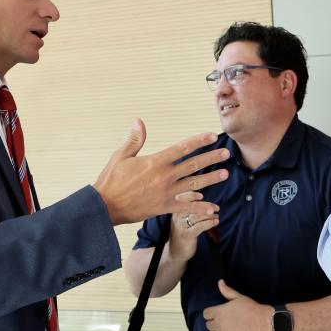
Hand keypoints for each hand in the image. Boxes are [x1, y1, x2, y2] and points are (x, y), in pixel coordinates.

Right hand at [93, 120, 228, 224]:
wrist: (105, 207)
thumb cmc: (111, 180)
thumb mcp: (121, 156)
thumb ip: (135, 140)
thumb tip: (139, 122)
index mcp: (155, 162)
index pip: (182, 148)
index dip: (198, 141)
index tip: (211, 136)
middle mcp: (165, 177)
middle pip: (193, 164)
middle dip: (211, 158)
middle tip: (226, 153)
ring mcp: (166, 193)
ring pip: (194, 184)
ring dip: (211, 179)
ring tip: (225, 174)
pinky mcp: (164, 207)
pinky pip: (186, 207)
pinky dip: (200, 207)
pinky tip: (213, 208)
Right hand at [168, 191, 219, 261]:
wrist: (175, 252)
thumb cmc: (182, 234)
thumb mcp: (183, 220)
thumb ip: (190, 211)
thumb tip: (205, 203)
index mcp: (175, 212)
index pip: (182, 199)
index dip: (191, 195)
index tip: (202, 195)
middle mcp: (176, 218)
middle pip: (192, 207)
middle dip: (206, 205)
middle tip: (216, 208)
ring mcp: (181, 226)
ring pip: (197, 216)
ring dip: (209, 215)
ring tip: (216, 215)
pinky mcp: (187, 235)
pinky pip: (200, 226)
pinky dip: (209, 223)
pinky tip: (216, 222)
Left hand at [204, 280, 274, 330]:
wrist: (263, 323)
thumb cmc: (251, 309)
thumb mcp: (239, 297)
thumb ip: (227, 291)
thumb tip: (220, 282)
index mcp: (219, 312)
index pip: (206, 314)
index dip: (210, 314)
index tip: (215, 314)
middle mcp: (218, 324)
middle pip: (208, 325)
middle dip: (213, 323)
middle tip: (222, 322)